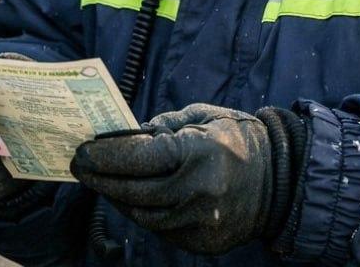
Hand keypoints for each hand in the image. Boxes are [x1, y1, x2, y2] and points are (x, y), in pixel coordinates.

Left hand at [70, 104, 304, 254]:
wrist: (279, 182)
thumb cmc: (235, 140)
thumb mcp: (202, 117)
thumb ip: (162, 125)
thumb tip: (123, 134)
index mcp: (200, 153)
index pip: (140, 156)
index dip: (106, 155)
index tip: (84, 151)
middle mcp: (201, 191)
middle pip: (134, 190)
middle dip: (100, 179)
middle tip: (80, 167)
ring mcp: (202, 222)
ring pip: (142, 215)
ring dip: (116, 198)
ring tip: (100, 181)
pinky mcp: (202, 243)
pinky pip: (159, 229)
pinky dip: (140, 212)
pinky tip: (128, 197)